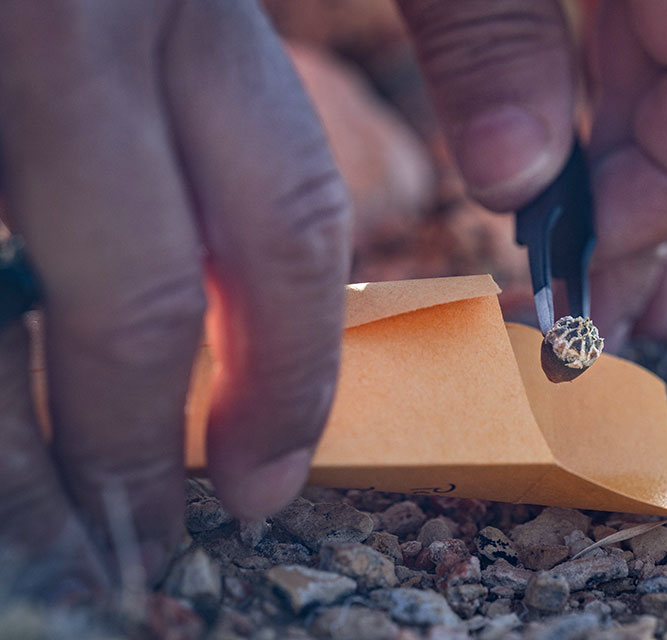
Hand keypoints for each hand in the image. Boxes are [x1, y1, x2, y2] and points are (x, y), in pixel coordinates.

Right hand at [0, 0, 349, 594]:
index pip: (284, 216)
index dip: (288, 371)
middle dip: (137, 447)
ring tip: (51, 538)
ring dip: (17, 456)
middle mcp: (61, 23)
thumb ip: (290, 72)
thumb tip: (375, 228)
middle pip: (134, 292)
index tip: (269, 477)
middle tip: (147, 547)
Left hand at [397, 0, 666, 347]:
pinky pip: (616, 73)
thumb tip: (512, 187)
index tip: (581, 263)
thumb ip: (485, 44)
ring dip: (630, 200)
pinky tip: (580, 205)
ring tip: (609, 303)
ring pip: (661, 98)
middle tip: (598, 335)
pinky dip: (596, 145)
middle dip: (646, 230)